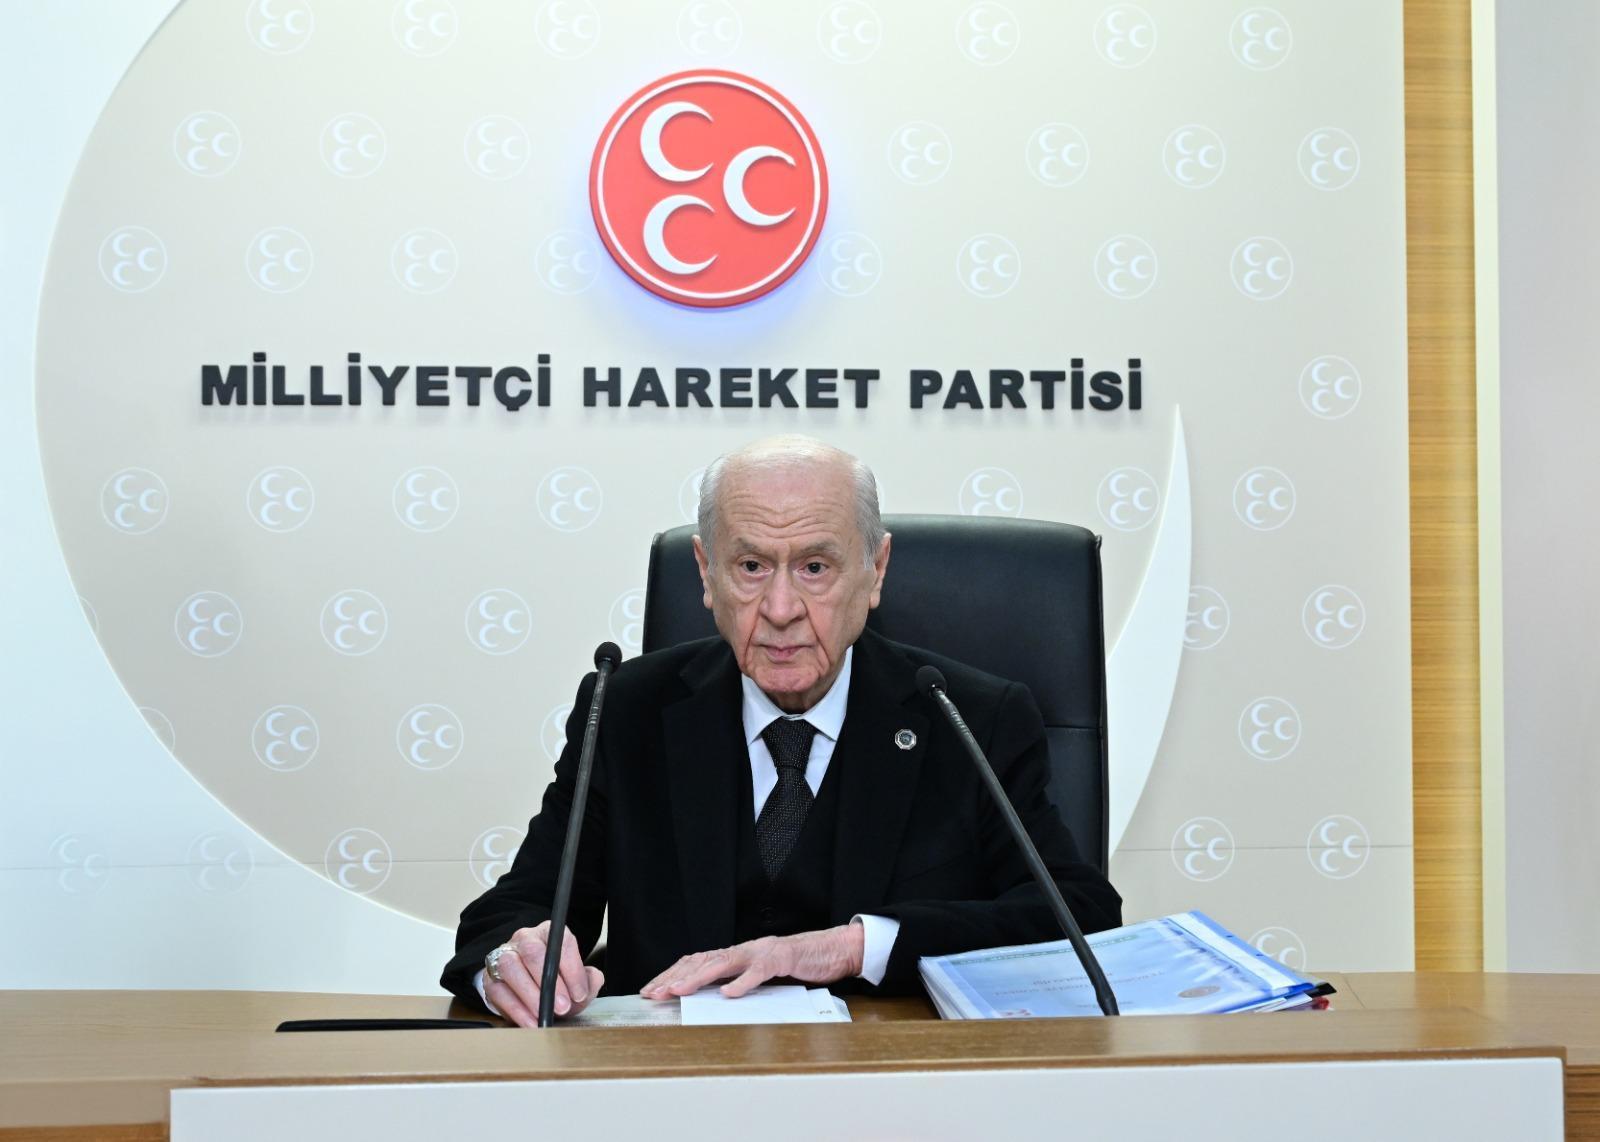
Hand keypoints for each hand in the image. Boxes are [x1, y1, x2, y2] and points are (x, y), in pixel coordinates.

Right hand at [484, 921, 603, 1026]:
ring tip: (545, 1015)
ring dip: (530, 995)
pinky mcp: (490, 978)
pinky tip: (530, 1022)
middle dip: (550, 983)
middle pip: (533, 952)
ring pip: (511, 968)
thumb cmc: (555, 982)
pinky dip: (516, 1010)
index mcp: (549, 933)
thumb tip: (593, 980)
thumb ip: (589, 979)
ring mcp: (504, 956)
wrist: (528, 988)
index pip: (562, 942)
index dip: (572, 969)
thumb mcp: (576, 979)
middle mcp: (525, 939)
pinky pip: (499, 991)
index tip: (580, 993)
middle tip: (563, 1007)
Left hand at [640, 922, 864, 999]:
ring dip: (698, 977)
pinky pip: (760, 971)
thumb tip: (713, 998)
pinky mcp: (783, 958)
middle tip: (654, 993)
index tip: (651, 990)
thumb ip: (738, 981)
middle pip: (702, 960)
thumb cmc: (796, 963)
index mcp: (737, 954)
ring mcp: (762, 951)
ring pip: (724, 962)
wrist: (832, 949)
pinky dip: (743, 982)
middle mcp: (744, 949)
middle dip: (675, 977)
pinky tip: (729, 994)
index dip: (672, 974)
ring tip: (678, 990)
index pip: (696, 961)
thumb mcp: (761, 975)